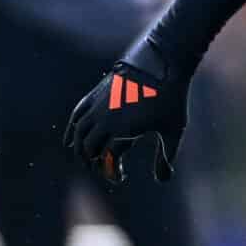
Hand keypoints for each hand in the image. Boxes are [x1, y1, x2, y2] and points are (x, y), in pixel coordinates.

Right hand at [64, 36, 190, 181]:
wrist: (162, 64)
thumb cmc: (171, 99)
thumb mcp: (173, 130)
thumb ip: (166, 157)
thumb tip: (162, 181)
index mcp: (123, 130)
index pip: (107, 159)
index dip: (111, 172)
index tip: (120, 177)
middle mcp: (106, 119)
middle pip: (88, 148)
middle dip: (92, 162)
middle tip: (99, 169)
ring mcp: (99, 105)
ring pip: (79, 132)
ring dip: (79, 147)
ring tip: (84, 157)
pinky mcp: (96, 93)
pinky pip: (77, 114)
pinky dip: (72, 128)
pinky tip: (73, 136)